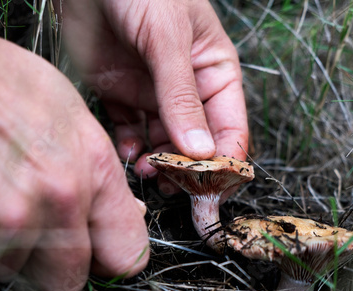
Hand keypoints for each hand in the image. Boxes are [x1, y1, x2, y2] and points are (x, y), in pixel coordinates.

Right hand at [0, 4, 148, 290]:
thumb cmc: (12, 88)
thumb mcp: (81, 121)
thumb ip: (107, 180)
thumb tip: (128, 216)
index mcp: (93, 172)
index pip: (125, 256)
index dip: (113, 258)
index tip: (103, 252)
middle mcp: (55, 199)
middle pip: (69, 280)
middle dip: (60, 262)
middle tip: (47, 229)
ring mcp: (3, 218)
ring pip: (19, 272)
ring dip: (16, 249)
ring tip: (7, 202)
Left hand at [58, 0, 248, 178]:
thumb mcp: (168, 39)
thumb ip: (182, 96)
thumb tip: (201, 151)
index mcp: (215, 72)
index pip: (230, 127)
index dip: (225, 160)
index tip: (212, 188)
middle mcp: (188, 88)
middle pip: (197, 141)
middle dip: (188, 167)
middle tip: (174, 186)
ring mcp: (154, 93)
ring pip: (164, 141)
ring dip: (159, 162)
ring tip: (148, 172)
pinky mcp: (122, 94)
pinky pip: (131, 131)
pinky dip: (130, 147)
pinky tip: (127, 152)